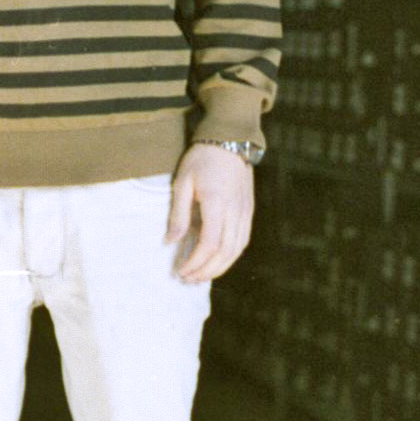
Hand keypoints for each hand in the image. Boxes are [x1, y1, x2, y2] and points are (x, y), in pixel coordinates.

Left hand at [166, 143, 253, 282]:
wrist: (230, 140)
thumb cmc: (202, 159)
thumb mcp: (183, 182)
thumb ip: (178, 214)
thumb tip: (170, 241)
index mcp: (217, 203)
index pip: (210, 243)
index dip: (196, 262)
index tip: (181, 271)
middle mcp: (236, 211)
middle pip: (226, 252)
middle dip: (206, 270)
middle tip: (188, 279)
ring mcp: (246, 212)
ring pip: (237, 250)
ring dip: (219, 267)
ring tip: (201, 276)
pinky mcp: (249, 211)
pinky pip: (243, 241)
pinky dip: (230, 256)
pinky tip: (217, 261)